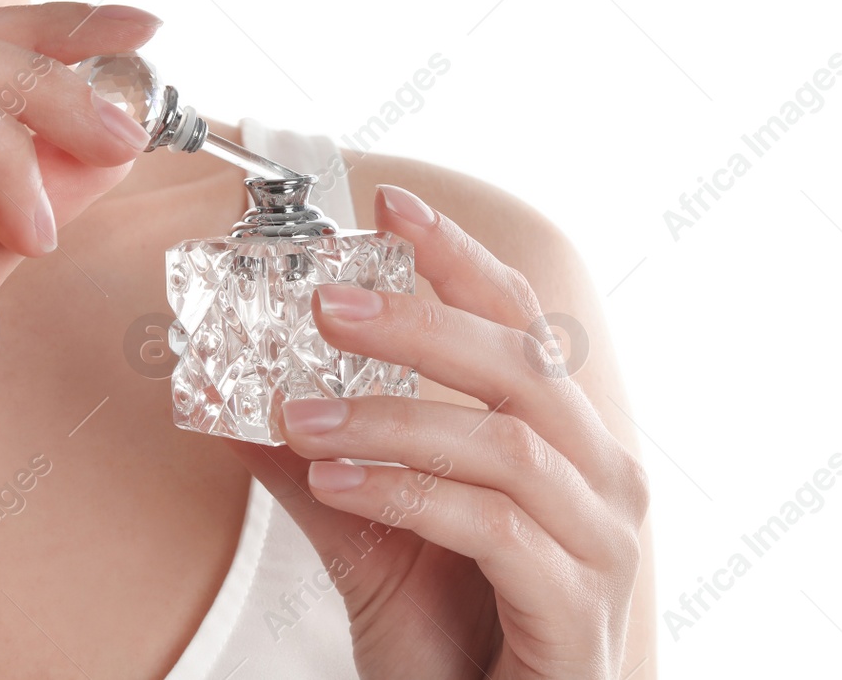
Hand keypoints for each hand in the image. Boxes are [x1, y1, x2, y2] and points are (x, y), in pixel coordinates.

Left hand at [228, 184, 647, 679]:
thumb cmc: (459, 645)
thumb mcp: (375, 542)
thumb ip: (323, 469)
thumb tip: (239, 407)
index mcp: (565, 445)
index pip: (522, 325)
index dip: (460, 259)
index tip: (392, 206)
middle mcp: (602, 480)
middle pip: (520, 364)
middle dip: (419, 321)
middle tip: (327, 304)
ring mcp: (602, 546)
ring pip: (506, 442)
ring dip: (394, 418)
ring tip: (302, 419)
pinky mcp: (578, 611)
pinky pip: (495, 528)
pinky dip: (409, 495)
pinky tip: (337, 484)